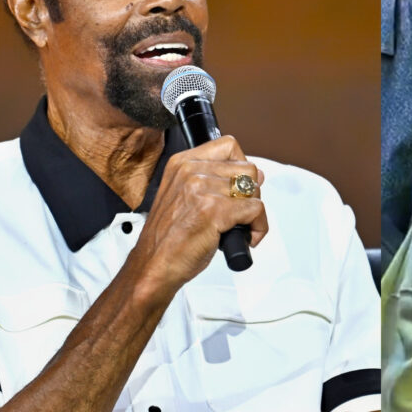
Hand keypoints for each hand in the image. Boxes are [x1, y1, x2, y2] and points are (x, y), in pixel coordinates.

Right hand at [133, 135, 268, 296]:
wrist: (154, 265)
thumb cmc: (169, 237)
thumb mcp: (184, 196)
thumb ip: (214, 180)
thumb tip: (256, 175)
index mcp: (181, 163)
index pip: (229, 146)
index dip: (241, 167)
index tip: (238, 187)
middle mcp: (190, 171)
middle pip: (247, 168)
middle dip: (251, 193)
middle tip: (239, 213)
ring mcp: (201, 189)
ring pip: (254, 190)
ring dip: (254, 213)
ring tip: (240, 227)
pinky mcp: (213, 210)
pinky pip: (255, 210)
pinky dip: (258, 227)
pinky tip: (245, 237)